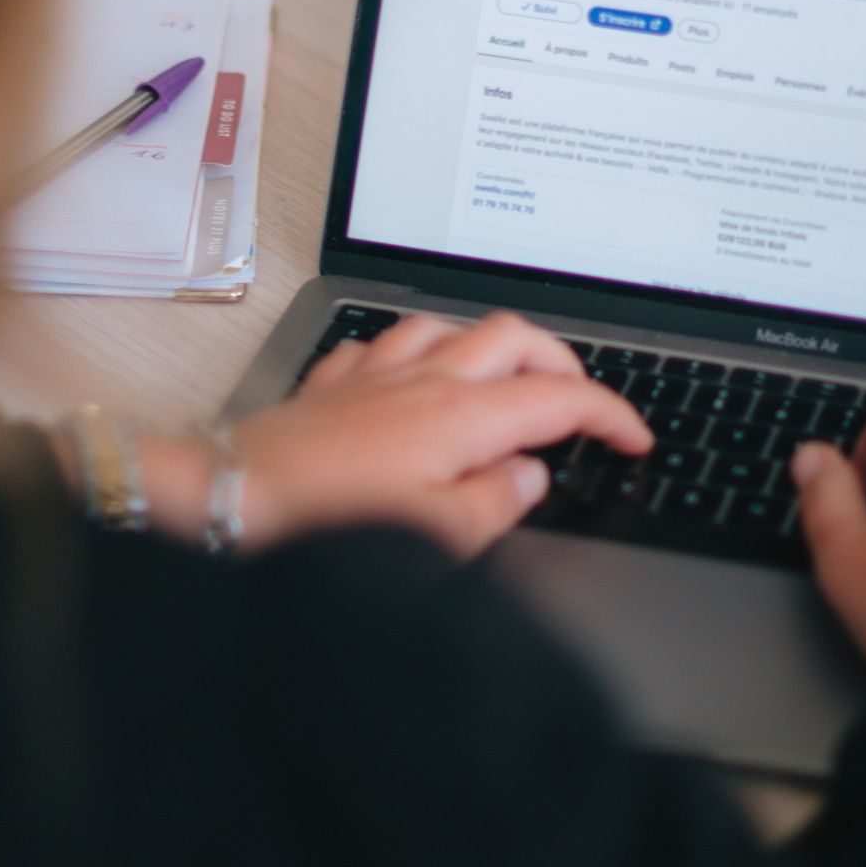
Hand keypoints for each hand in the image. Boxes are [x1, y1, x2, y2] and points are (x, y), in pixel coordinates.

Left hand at [207, 310, 651, 558]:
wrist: (229, 500)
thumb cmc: (325, 525)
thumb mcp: (434, 538)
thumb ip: (494, 503)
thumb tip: (528, 478)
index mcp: (460, 415)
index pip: (560, 400)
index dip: (611, 415)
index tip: (635, 438)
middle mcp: (423, 379)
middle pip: (516, 338)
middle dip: (563, 363)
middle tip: (583, 406)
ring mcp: (375, 373)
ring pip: (455, 328)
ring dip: (493, 347)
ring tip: (508, 382)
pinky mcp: (332, 383)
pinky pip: (389, 345)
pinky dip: (421, 356)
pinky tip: (414, 380)